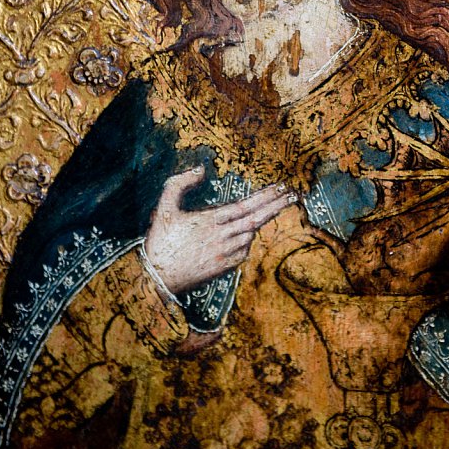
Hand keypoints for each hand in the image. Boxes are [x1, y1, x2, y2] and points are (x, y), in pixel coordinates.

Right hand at [144, 168, 295, 295]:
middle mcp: (221, 237)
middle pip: (256, 219)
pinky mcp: (222, 268)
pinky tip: (249, 234)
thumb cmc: (160, 242)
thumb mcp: (163, 207)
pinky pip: (243, 252)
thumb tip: (200, 169)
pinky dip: (249, 241)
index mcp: (210, 221)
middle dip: (276, 206)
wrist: (156, 279)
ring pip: (251, 236)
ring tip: (273, 208)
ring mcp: (223, 254)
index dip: (266, 196)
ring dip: (262, 222)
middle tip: (292, 195)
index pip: (245, 206)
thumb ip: (179, 183)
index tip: (281, 187)